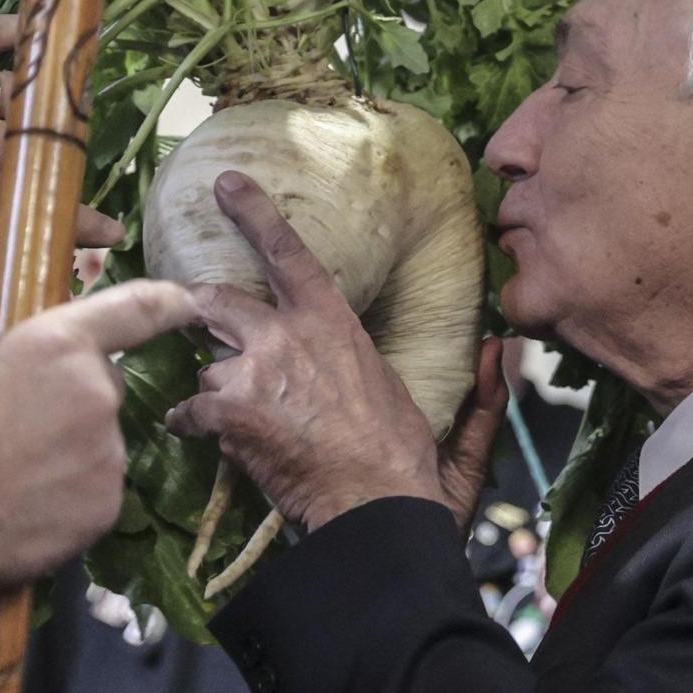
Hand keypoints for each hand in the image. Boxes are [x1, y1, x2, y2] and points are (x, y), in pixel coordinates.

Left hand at [0, 19, 122, 320]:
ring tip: (63, 113)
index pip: (24, 205)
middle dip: (62, 165)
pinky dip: (15, 32)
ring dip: (38, 108)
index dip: (74, 221)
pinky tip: (41, 32)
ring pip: (12, 98)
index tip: (110, 233)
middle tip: (78, 171)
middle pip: (31, 150)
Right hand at [0, 279, 195, 586]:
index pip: (135, 310)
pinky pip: (93, 488)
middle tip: (16, 422)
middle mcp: (98, 394)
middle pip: (101, 384)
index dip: (166, 301)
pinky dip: (68, 494)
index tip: (186, 300)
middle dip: (69, 394)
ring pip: (96, 440)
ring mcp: (107, 455)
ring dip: (68, 448)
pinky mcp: (106, 508)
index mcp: (59, 345)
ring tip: (10, 473)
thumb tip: (4, 328)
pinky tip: (25, 504)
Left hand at [165, 173, 504, 533]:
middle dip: (201, 309)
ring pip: (207, 367)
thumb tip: (504, 350)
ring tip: (242, 422)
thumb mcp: (449, 419)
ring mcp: (254, 370)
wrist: (375, 509)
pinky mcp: (229, 412)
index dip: (254, 213)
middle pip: (216, 299)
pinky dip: (191, 426)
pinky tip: (205, 439)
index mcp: (333, 322)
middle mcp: (287, 334)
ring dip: (216, 390)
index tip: (225, 183)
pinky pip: (188, 411)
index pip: (287, 252)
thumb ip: (478, 386)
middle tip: (197, 321)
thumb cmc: (407, 465)